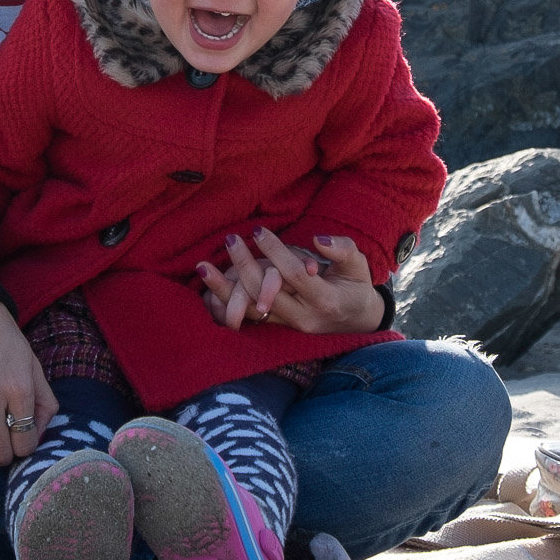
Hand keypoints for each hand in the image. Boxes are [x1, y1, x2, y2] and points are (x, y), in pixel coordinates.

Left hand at [198, 228, 382, 334]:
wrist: (357, 321)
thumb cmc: (355, 285)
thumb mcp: (358, 264)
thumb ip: (341, 250)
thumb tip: (317, 241)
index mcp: (325, 300)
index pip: (293, 275)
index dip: (275, 252)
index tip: (258, 230)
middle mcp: (303, 318)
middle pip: (266, 294)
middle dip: (245, 266)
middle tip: (230, 239)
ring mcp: (288, 327)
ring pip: (250, 311)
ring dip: (224, 290)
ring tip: (201, 267)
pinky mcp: (277, 329)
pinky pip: (248, 317)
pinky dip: (227, 303)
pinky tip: (207, 287)